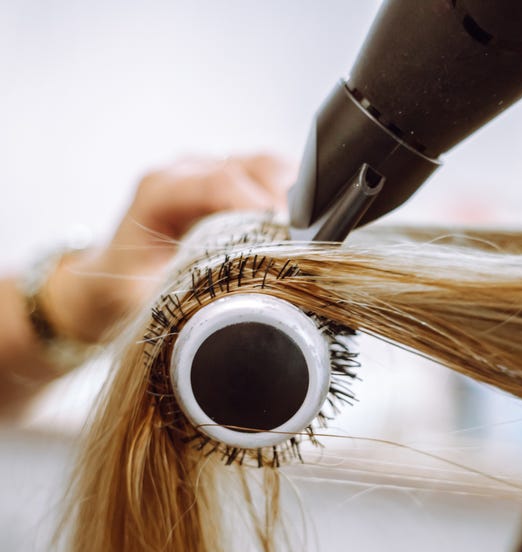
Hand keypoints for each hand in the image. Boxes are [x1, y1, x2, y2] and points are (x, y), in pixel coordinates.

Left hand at [43, 154, 294, 341]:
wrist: (109, 279)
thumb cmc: (125, 289)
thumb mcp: (147, 301)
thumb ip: (187, 299)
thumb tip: (236, 311)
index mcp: (160, 194)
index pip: (221, 183)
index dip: (260, 206)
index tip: (289, 237)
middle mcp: (184, 173)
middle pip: (251, 167)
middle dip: (286, 201)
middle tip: (306, 241)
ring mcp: (205, 172)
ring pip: (265, 166)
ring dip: (292, 196)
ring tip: (308, 234)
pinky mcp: (223, 181)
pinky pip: (266, 175)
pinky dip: (288, 196)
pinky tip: (298, 224)